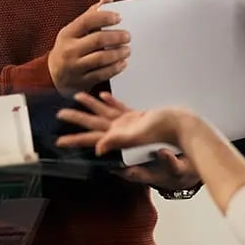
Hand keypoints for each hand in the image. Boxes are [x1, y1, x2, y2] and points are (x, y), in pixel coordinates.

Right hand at [48, 0, 129, 95]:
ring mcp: (75, 66)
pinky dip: (115, 68)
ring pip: (101, 59)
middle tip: (128, 36)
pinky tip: (122, 63)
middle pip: (97, 40)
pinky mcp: (82, 81)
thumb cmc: (68, 48)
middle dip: (116, 37)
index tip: (119, 17)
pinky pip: (101, 74)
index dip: (104, 17)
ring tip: (127, 50)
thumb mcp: (73, 30)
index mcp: (67, 34)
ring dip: (118, 53)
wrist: (52, 75)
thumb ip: (91, 15)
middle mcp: (69, 50)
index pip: (87, 21)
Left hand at [56, 92, 198, 189]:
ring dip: (91, 106)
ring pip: (104, 114)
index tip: (59, 141)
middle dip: (76, 120)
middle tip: (59, 115)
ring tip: (77, 97)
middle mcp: (121, 132)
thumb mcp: (141, 138)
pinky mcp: (138, 118)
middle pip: (93, 125)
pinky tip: (103, 95)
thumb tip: (97, 149)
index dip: (75, 140)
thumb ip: (119, 143)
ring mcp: (129, 125)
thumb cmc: (166, 134)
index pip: (91, 140)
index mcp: (118, 137)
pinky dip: (111, 102)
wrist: (185, 129)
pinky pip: (120, 108)